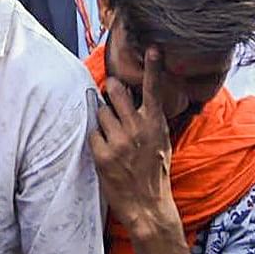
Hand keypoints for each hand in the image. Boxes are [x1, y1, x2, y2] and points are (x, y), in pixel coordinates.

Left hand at [89, 47, 181, 239]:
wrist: (147, 205)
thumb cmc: (155, 171)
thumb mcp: (162, 141)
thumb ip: (151, 119)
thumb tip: (138, 100)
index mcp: (154, 123)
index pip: (153, 90)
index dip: (153, 67)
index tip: (152, 48)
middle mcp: (137, 128)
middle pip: (115, 91)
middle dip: (111, 91)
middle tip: (112, 98)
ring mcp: (118, 141)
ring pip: (101, 112)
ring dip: (104, 121)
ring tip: (113, 137)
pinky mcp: (102, 155)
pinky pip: (93, 134)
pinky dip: (97, 140)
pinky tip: (107, 152)